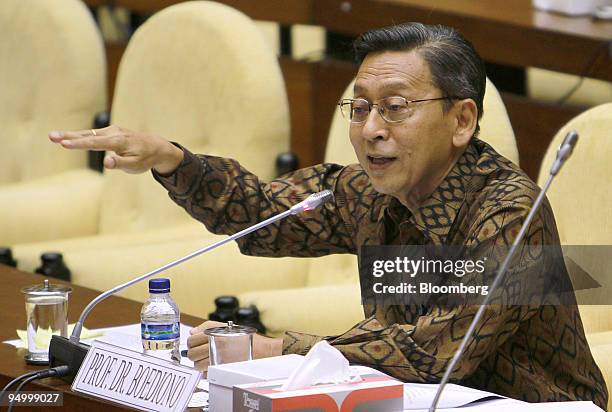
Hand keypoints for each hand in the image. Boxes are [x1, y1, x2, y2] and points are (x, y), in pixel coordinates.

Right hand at [48, 125, 183, 173]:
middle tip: (51, 136)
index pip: (95, 143)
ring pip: (89, 133)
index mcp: (119, 142)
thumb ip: (121, 164)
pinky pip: (94, 134)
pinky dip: (80, 135)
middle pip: (88, 135)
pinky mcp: (111, 132)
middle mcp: (114, 133)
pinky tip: (69, 138)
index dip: (78, 144)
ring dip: (71, 135)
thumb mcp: (136, 166)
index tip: (64, 144)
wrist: (157, 147)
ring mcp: (112, 131)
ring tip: (54, 137)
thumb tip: (106, 162)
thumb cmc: (145, 159)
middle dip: (69, 136)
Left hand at [187, 320, 282, 371]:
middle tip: (200, 354)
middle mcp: (216, 346)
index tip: (194, 345)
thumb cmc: (245, 339)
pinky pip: (206, 373)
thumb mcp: (226, 327)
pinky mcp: (222, 369)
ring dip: (200, 364)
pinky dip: (207, 372)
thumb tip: (193, 332)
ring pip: (197, 365)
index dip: (191, 344)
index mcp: (215, 334)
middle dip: (194, 355)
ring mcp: (218, 358)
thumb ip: (206, 326)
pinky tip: (214, 366)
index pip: (192, 340)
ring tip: (208, 360)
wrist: (261, 350)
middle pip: (192, 354)